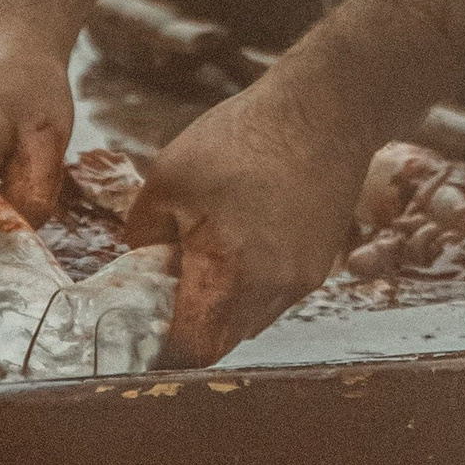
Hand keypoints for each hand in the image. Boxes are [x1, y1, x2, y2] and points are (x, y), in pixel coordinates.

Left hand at [127, 66, 375, 366]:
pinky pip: (273, 300)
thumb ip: (143, 236)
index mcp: (228, 269)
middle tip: (165, 298)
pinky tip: (239, 247)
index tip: (142, 339)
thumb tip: (140, 271)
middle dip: (190, 329)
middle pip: (222, 342)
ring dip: (221, 311)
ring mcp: (300, 281)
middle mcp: (271, 288)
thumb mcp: (169, 177)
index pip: (193, 347)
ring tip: (203, 265)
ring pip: (249, 324)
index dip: (163, 352)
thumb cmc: (243, 136)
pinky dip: (248, 290)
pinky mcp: (317, 268)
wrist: (325, 111)